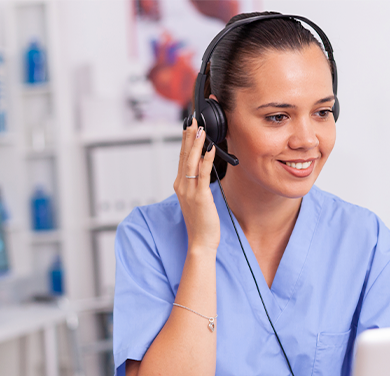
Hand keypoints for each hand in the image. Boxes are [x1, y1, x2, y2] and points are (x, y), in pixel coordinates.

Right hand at [174, 118, 219, 251]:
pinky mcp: (200, 196)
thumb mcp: (196, 199)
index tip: (188, 127)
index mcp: (180, 185)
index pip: (181, 158)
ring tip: (200, 129)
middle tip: (192, 120)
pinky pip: (202, 174)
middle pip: (184, 156)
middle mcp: (182, 186)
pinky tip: (210, 149)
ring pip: (191, 161)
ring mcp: (189, 191)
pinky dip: (206, 160)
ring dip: (196, 143)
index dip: (185, 141)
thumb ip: (196, 184)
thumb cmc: (201, 223)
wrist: (200, 241)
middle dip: (188, 136)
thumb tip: (202, 170)